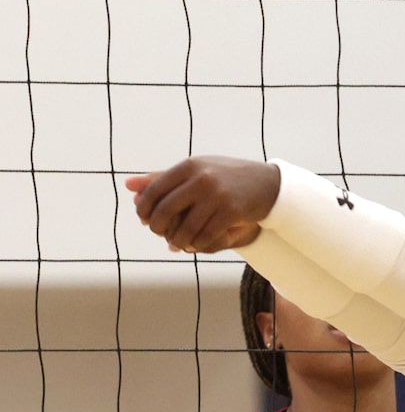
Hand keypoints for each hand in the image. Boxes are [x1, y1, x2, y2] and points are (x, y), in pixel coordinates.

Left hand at [128, 157, 280, 254]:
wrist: (269, 184)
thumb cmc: (226, 177)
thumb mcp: (196, 171)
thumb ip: (163, 178)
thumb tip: (128, 186)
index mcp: (190, 166)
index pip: (155, 190)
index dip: (144, 208)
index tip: (144, 219)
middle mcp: (202, 179)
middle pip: (166, 209)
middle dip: (157, 226)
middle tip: (158, 233)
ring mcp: (218, 195)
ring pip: (186, 226)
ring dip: (178, 240)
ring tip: (177, 244)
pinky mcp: (232, 211)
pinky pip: (206, 234)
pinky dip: (196, 244)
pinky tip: (194, 246)